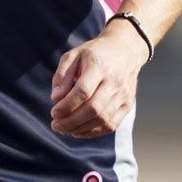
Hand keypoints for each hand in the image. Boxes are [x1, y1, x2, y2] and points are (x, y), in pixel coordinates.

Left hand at [50, 19, 148, 138]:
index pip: (83, 91)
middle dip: (72, 121)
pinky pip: (111, 125)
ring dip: (81, 129)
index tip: (54, 112)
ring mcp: (123, 94)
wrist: (125, 49)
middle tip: (56, 125)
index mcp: (99, 65)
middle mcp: (114, 81)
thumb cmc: (94, 53)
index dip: (67, 105)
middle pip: (93, 108)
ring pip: (102, 119)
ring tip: (65, 129)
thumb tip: (55, 99)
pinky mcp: (127, 104)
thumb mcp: (73, 55)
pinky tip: (79, 130)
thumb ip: (62, 75)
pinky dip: (93, 132)